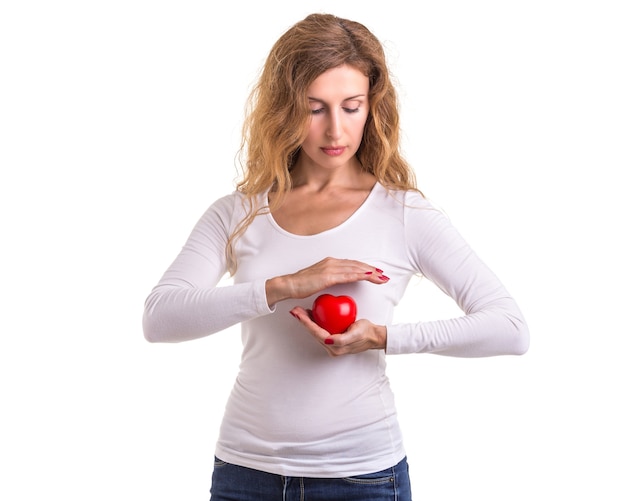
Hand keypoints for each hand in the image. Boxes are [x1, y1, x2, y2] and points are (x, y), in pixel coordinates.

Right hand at [266, 257, 389, 306]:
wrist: (289, 284)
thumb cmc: (301, 284)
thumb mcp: (319, 279)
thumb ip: (330, 278)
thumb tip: (338, 281)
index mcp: (330, 263)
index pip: (352, 264)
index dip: (365, 267)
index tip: (376, 272)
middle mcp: (332, 262)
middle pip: (357, 265)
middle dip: (372, 270)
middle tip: (384, 275)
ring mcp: (330, 268)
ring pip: (355, 269)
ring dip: (370, 273)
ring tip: (381, 277)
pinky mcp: (328, 276)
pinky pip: (348, 275)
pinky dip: (360, 275)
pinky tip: (369, 276)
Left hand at [289, 307, 387, 355]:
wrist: (374, 335)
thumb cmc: (365, 333)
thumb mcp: (355, 334)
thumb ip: (342, 339)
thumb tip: (328, 340)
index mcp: (334, 348)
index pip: (316, 334)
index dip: (307, 324)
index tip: (300, 315)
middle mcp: (331, 347)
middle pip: (313, 332)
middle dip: (303, 321)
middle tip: (295, 310)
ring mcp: (332, 344)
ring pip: (315, 331)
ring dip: (307, 321)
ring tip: (300, 311)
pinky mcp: (333, 339)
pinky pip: (321, 329)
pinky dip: (315, 321)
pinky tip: (312, 313)